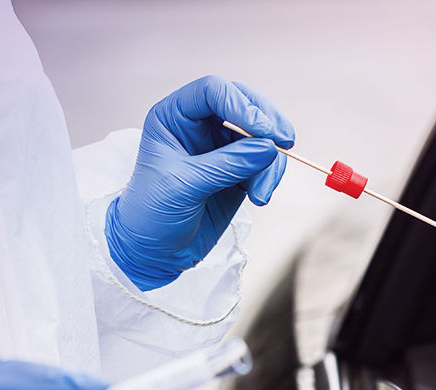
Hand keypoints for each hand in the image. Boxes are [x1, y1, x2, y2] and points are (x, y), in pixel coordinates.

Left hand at [106, 75, 295, 290]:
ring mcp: (221, 147)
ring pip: (261, 136)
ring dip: (271, 162)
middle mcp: (199, 125)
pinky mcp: (239, 170)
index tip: (263, 130)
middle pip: (245, 104)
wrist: (154, 251)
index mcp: (174, 116)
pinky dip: (271, 176)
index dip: (241, 105)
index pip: (213, 91)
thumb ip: (227, 165)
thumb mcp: (184, 186)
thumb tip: (269, 149)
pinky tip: (260, 196)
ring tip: (262, 194)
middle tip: (284, 144)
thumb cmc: (151, 214)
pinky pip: (266, 162)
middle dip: (267, 123)